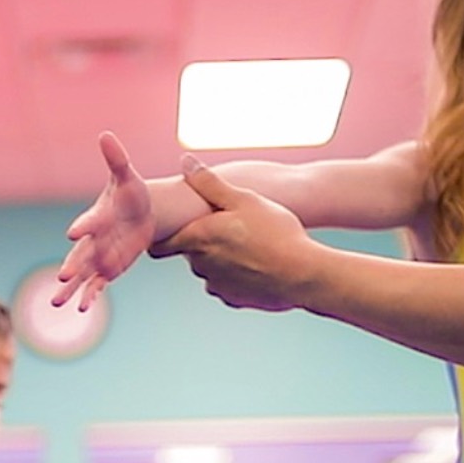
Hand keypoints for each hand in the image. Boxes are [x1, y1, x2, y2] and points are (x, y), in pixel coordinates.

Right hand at [53, 131, 156, 310]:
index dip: (84, 227)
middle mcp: (94, 240)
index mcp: (98, 217)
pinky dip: (90, 296)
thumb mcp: (128, 177)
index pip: (90, 222)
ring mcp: (99, 256)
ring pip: (82, 275)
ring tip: (57, 304)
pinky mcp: (107, 269)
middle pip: (80, 255)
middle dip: (73, 267)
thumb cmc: (131, 193)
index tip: (75, 234)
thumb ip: (117, 160)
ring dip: (71, 289)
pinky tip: (83, 309)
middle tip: (63, 278)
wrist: (139, 212)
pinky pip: (97, 285)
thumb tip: (106, 135)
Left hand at [156, 158, 316, 311]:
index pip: (159, 245)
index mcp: (198, 240)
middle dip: (201, 242)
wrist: (304, 274)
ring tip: (247, 246)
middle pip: (189, 254)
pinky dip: (236, 276)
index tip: (169, 228)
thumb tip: (185, 162)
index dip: (162, 236)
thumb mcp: (243, 198)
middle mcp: (202, 267)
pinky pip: (227, 286)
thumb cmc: (275, 233)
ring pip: (209, 270)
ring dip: (220, 260)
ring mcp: (218, 286)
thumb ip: (209, 183)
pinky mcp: (235, 300)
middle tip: (226, 227)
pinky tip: (257, 265)